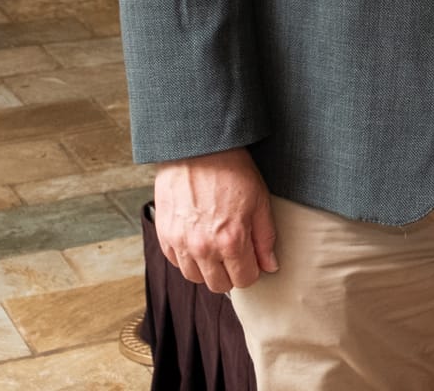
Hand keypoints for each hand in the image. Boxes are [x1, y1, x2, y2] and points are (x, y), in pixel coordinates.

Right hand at [153, 148, 277, 293]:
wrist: (199, 150)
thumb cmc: (233, 172)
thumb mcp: (260, 202)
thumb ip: (265, 239)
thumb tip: (270, 265)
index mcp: (231, 241)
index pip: (244, 280)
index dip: (252, 271)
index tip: (252, 259)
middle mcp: (203, 248)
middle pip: (218, 285)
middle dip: (231, 274)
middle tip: (235, 254)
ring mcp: (180, 243)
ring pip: (195, 277)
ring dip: (207, 268)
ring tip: (215, 247)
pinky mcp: (164, 235)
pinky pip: (176, 262)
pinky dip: (187, 257)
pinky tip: (197, 239)